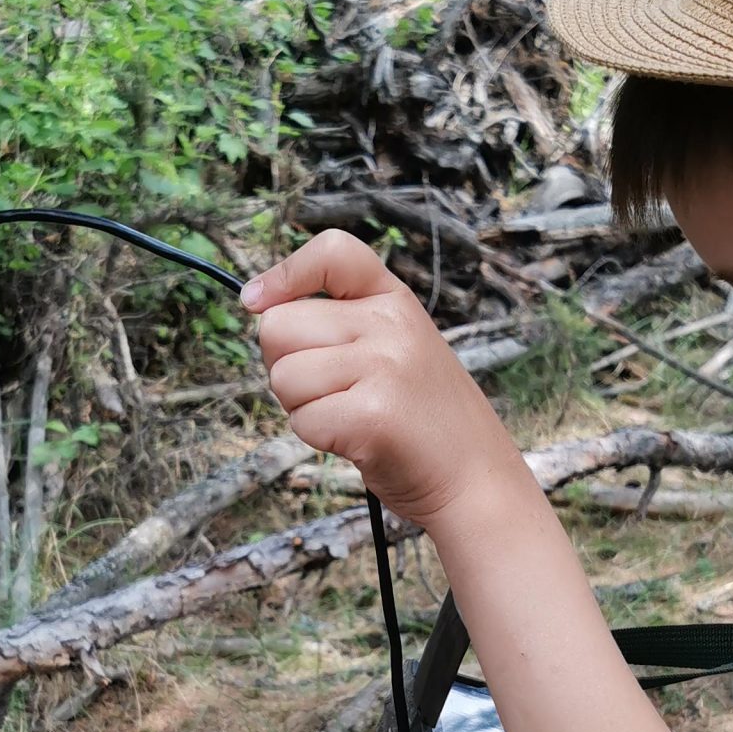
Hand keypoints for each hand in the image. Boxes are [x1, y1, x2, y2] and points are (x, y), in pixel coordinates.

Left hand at [243, 230, 522, 527]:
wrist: (475, 479)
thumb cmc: (421, 419)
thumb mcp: (395, 348)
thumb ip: (341, 324)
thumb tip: (259, 307)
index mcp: (394, 300)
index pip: (332, 252)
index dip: (284, 274)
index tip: (257, 301)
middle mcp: (391, 323)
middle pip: (278, 326)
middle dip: (285, 365)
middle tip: (332, 392)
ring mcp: (384, 366)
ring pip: (283, 376)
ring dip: (301, 407)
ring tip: (350, 416)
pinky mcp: (373, 413)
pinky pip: (301, 419)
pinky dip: (318, 438)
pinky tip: (357, 440)